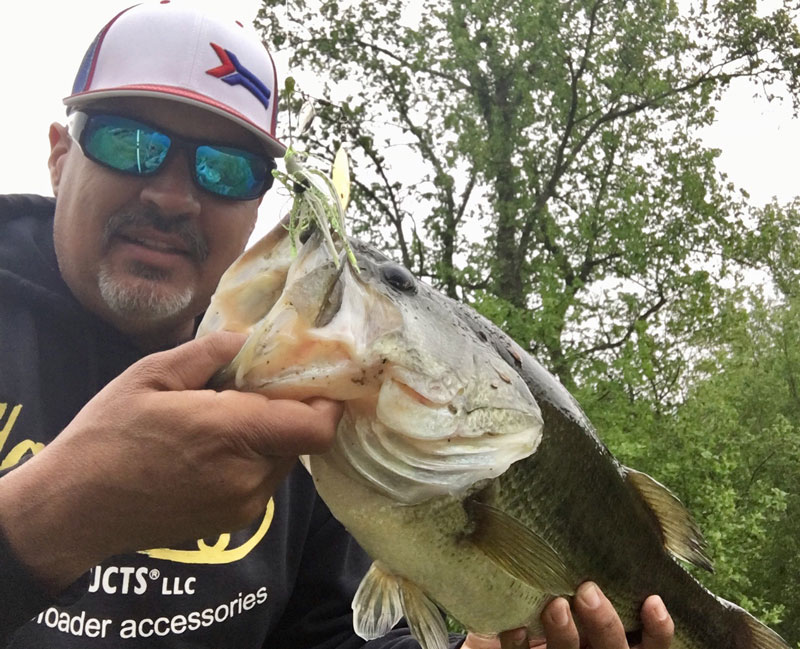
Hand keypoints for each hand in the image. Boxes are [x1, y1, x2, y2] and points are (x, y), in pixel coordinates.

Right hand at [0, 332, 342, 591]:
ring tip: (226, 417)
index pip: (317, 426)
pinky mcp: (234, 521)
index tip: (307, 376)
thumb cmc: (107, 436)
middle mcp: (248, 476)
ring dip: (270, 434)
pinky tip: (214, 447)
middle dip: (289, 410)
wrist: (72, 511)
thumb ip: (210, 352)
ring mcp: (244, 505)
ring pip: (284, 459)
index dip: (324, 400)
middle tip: (256, 388)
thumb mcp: (150, 375)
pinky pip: (264, 480)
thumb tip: (251, 339)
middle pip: (303, 439)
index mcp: (231, 434)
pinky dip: (254, 458)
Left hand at [464, 582, 673, 648]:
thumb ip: (604, 580)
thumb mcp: (591, 597)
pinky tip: (517, 627)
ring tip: (555, 605)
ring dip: (565, 633)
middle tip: (588, 591)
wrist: (524, 630)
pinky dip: (521, 644)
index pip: (651, 646)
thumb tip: (612, 531)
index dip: (658, 629)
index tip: (653, 599)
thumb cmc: (567, 600)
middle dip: (604, 624)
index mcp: (617, 643)